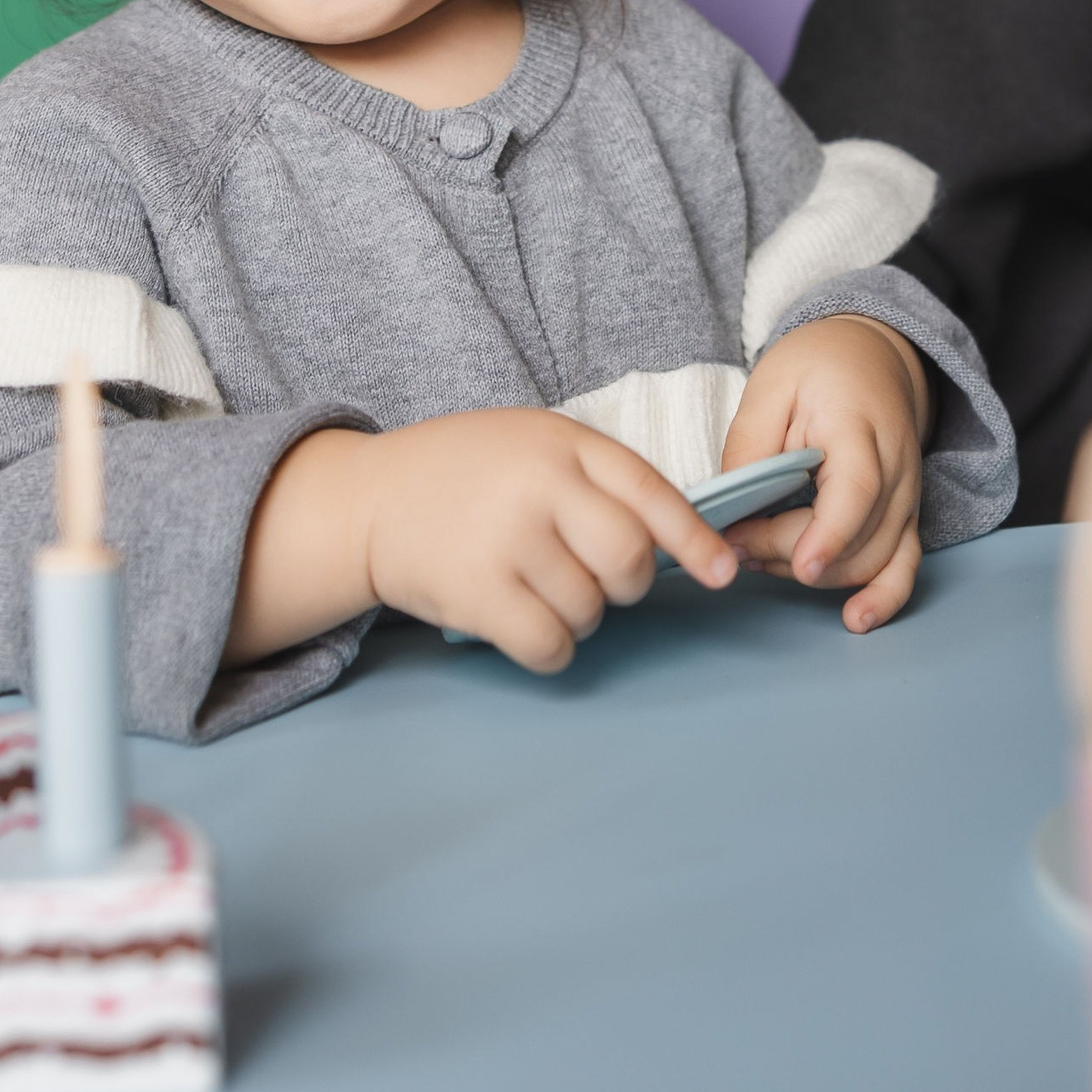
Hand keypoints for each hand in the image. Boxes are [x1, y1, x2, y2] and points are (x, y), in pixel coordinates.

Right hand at [228, 412, 735, 674]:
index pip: (650, 492)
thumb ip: (595, 477)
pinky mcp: (476, 594)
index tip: (723, 573)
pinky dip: (551, 648)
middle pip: (629, 560)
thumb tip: (674, 541)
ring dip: (579, 615)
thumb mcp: (534, 443)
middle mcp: (539, 487)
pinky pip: (551, 645)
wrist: (368, 500)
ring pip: (591, 610)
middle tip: (595, 576)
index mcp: (562, 442)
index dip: (695, 539)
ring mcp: (507, 541)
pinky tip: (525, 623)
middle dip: (625, 582)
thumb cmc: (465, 473)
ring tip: (537, 587)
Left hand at [720, 314, 930, 632]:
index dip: (831, 533)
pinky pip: (904, 566)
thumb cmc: (816, 368)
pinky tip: (857, 620)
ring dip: (813, 574)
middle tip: (735, 541)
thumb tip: (734, 511)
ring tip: (760, 557)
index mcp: (860, 426)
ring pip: (871, 560)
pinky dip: (884, 597)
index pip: (859, 488)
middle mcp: (896, 467)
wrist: (871, 357)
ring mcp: (906, 497)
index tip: (801, 564)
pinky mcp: (906, 516)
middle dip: (789, 553)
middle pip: (856, 536)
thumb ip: (751, 447)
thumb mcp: (769, 386)